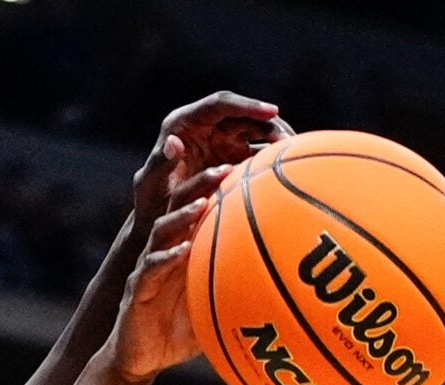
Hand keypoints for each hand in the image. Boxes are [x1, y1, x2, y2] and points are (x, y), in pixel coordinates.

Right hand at [109, 162, 230, 381]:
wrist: (141, 358)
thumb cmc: (182, 332)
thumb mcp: (221, 309)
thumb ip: (246, 294)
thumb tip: (290, 294)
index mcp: (187, 248)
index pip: (202, 208)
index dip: (221, 187)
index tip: (248, 167)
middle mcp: (167, 250)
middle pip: (180, 206)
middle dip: (201, 184)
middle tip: (226, 169)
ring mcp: (150, 266)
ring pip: (163, 229)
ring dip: (183, 215)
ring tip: (202, 203)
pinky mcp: (137, 289)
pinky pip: (150, 267)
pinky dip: (167, 257)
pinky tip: (183, 251)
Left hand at [131, 91, 290, 228]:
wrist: (158, 219)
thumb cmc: (149, 201)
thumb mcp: (149, 184)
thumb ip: (160, 163)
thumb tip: (173, 142)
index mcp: (184, 122)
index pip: (220, 104)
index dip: (247, 105)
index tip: (272, 111)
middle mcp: (205, 126)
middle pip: (244, 115)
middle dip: (269, 123)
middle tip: (290, 140)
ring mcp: (221, 141)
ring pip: (255, 132)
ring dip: (275, 140)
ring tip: (296, 155)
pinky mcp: (232, 158)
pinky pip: (256, 152)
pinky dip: (271, 158)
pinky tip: (289, 170)